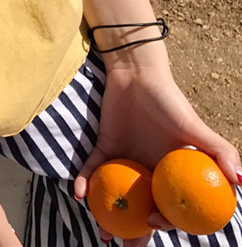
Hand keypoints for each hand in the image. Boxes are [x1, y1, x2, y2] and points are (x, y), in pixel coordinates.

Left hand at [74, 61, 241, 245]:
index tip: (153, 224)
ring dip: (106, 214)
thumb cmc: (168, 100)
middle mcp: (148, 171)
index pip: (170, 206)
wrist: (136, 74)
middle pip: (141, 207)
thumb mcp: (195, 126)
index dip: (165, 221)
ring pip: (115, 194)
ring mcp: (124, 160)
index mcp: (172, 173)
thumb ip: (219, 151)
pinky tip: (79, 193)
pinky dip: (85, 181)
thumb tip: (241, 182)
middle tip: (124, 244)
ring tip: (100, 231)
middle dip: (134, 232)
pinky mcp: (103, 146)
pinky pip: (92, 168)